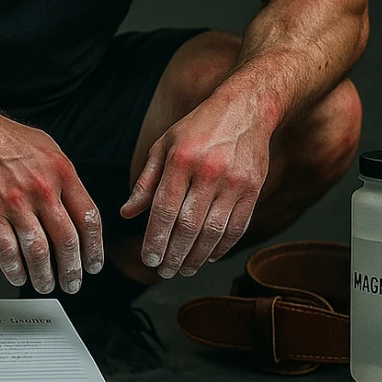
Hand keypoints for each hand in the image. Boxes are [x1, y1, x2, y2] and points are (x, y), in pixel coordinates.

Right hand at [0, 113, 103, 294]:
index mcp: (61, 171)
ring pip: (39, 251)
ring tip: (47, 284)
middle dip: (73, 269)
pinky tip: (19, 275)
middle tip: (73, 282)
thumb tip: (78, 207)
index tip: (94, 263)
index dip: (94, 248)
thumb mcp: (46, 148)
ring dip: (45, 275)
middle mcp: (42, 187)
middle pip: (67, 240)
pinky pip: (7, 251)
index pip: (89, 218)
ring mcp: (15, 202)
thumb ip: (64, 177)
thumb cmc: (3, 137)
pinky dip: (15, 269)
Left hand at [120, 93, 271, 278]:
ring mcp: (234, 183)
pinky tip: (209, 256)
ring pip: (213, 232)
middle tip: (164, 271)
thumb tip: (127, 213)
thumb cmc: (199, 127)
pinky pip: (237, 228)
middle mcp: (208, 173)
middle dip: (174, 255)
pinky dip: (222, 247)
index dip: (155, 239)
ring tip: (184, 270)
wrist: (245, 109)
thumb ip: (146, 181)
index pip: (164, 209)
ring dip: (196, 257)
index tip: (148, 259)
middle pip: (188, 226)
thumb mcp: (164, 144)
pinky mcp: (253, 190)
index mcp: (181, 159)